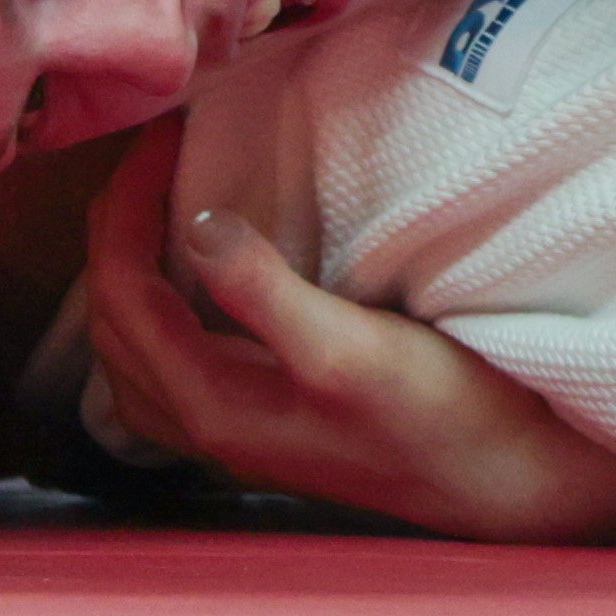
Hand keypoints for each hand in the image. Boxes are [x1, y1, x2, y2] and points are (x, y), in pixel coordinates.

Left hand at [74, 116, 615, 543]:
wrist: (501, 478)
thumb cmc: (439, 415)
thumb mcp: (351, 347)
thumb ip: (265, 292)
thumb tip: (198, 227)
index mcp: (212, 403)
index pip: (123, 292)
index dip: (126, 208)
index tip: (163, 137)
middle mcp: (205, 425)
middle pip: (113, 319)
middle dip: (115, 231)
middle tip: (154, 157)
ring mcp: (231, 430)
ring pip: (133, 347)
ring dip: (129, 271)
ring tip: (158, 207)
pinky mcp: (262, 423)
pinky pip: (170, 362)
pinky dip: (160, 308)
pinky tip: (192, 283)